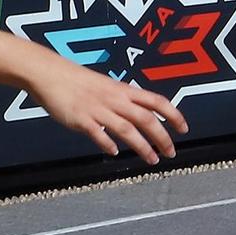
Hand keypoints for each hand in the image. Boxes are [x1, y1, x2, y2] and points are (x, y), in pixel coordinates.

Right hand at [26, 56, 185, 163]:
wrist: (51, 74)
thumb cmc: (80, 81)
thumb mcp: (110, 87)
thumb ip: (126, 100)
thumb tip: (143, 113)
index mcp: (125, 91)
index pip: (158, 101)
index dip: (174, 115)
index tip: (184, 129)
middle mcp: (116, 100)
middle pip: (147, 119)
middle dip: (162, 138)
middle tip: (171, 152)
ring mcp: (99, 109)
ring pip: (127, 129)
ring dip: (142, 147)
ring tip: (152, 159)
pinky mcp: (81, 119)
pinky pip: (98, 134)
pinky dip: (108, 143)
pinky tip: (114, 152)